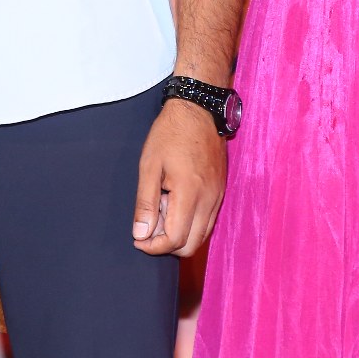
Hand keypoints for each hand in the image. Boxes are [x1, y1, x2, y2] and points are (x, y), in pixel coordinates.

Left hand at [133, 97, 226, 256]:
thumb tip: (141, 235)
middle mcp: (209, 201)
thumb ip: (145, 203)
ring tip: (160, 211)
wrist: (199, 110)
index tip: (138, 239)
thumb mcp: (149, 166)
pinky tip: (174, 205)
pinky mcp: (220, 192)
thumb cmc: (170, 134)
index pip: (175, 240)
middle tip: (148, 226)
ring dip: (180, 235)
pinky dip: (191, 224)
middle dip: (167, 245)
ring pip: (201, 236)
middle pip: (191, 246)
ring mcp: (218, 197)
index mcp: (190, 194)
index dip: (154, 247)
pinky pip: (207, 221)